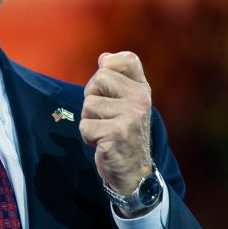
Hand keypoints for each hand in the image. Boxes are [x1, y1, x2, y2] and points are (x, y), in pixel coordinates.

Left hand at [79, 51, 153, 210]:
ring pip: (88, 104)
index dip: (109, 66)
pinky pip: (85, 126)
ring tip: (104, 131)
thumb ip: (115, 79)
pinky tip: (102, 143)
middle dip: (92, 98)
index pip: (127, 59)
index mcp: (142, 89)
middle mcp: (141, 99)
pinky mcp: (118, 133)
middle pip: (98, 79)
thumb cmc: (122, 131)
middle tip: (105, 117)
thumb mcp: (124, 102)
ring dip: (89, 120)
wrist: (132, 171)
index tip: (109, 88)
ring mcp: (131, 116)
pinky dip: (88, 136)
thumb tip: (104, 57)